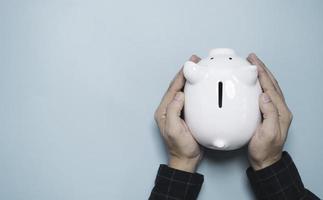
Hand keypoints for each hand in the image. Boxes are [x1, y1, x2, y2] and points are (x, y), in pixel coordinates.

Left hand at [154, 55, 202, 172]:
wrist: (186, 159)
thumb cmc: (180, 147)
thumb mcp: (174, 130)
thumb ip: (173, 111)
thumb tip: (179, 94)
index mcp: (164, 110)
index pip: (172, 88)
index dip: (180, 75)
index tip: (189, 64)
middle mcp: (169, 108)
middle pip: (177, 86)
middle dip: (185, 73)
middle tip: (195, 61)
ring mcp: (177, 111)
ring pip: (183, 90)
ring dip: (190, 79)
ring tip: (198, 68)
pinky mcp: (185, 114)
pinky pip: (189, 98)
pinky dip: (194, 89)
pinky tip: (201, 85)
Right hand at [247, 53, 292, 169]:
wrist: (265, 160)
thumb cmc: (265, 149)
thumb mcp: (268, 133)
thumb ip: (269, 114)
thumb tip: (264, 96)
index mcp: (280, 112)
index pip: (271, 87)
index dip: (262, 73)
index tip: (254, 62)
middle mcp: (279, 109)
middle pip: (271, 84)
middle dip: (262, 69)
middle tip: (252, 58)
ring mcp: (274, 111)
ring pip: (269, 87)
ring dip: (261, 75)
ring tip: (253, 66)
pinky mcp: (267, 113)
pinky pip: (264, 94)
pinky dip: (259, 84)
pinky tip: (252, 83)